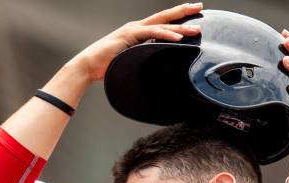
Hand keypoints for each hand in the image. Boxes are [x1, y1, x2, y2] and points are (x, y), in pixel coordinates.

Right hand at [71, 3, 202, 82]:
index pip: (161, 22)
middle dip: (183, 11)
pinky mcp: (129, 35)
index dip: (177, 17)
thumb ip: (143, 60)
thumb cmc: (108, 66)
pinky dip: (166, 34)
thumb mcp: (131, 62)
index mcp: (138, 32)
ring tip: (196, 29)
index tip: (193, 14)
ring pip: (161, 24)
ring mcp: (133, 30)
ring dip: (180, 27)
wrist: (89, 66)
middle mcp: (137, 27)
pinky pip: (152, 33)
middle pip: (164, 16)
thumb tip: (156, 70)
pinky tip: (178, 37)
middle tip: (200, 6)